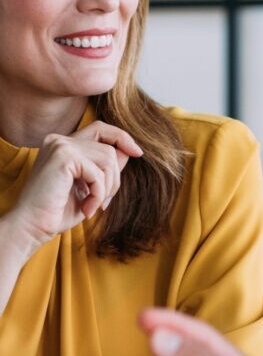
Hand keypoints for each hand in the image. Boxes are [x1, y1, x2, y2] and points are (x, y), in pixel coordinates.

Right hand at [9, 120, 141, 251]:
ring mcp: (61, 145)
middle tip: (102, 203)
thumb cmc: (57, 211)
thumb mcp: (88, 187)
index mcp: (63, 144)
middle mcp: (60, 139)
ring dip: (106, 189)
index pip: (100, 128)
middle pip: (108, 150)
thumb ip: (105, 168)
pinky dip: (98, 194)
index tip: (137, 152)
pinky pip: (98, 173)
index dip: (121, 137)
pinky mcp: (63, 156)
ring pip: (108, 160)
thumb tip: (129, 151)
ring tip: (92, 206)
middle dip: (113, 180)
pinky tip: (87, 208)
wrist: (32, 227)